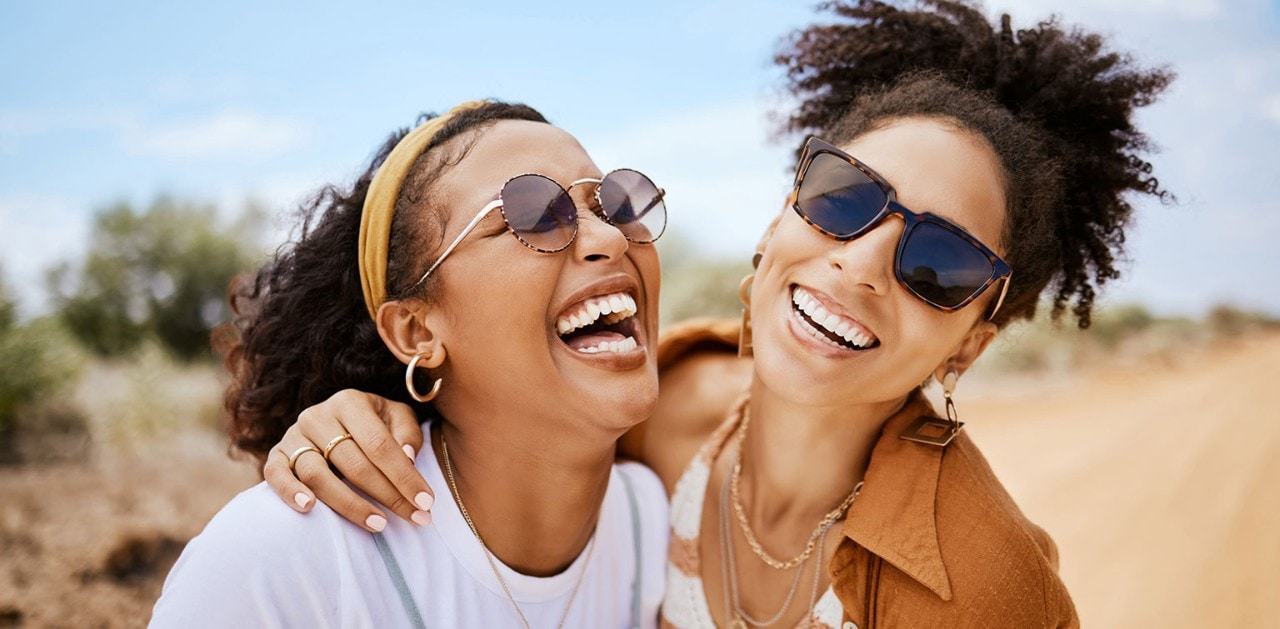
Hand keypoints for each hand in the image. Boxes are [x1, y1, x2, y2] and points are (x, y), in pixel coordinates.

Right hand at [263, 389, 431, 531]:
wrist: (334, 419)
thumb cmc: (374, 423)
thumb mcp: (397, 418)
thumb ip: (407, 434)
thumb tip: (408, 458)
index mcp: (350, 402)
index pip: (380, 444)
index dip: (404, 476)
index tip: (426, 502)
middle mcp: (318, 415)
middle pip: (353, 463)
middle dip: (388, 495)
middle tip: (415, 518)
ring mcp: (294, 435)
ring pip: (317, 474)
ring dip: (349, 504)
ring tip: (378, 524)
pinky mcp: (275, 454)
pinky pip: (276, 475)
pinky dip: (290, 492)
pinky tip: (310, 509)